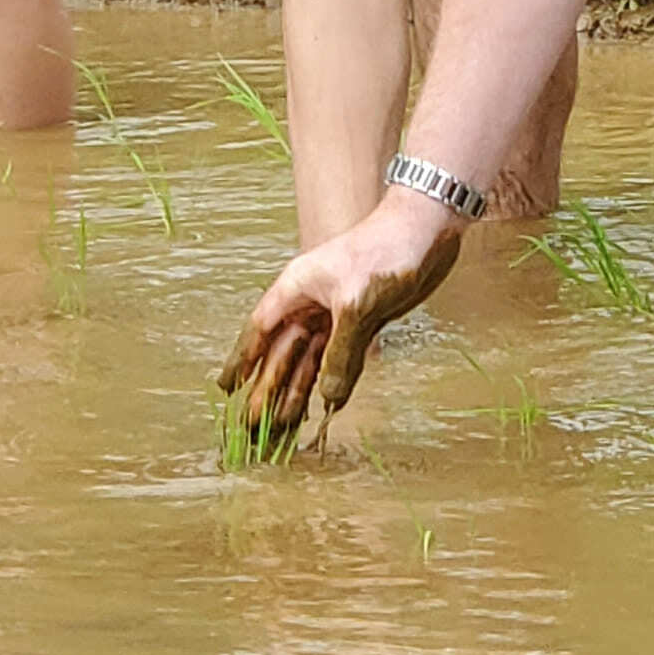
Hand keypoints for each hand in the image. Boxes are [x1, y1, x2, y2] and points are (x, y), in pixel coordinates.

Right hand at [217, 192, 466, 444]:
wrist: (427, 230)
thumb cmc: (386, 250)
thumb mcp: (357, 304)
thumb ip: (341, 353)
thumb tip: (329, 397)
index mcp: (296, 289)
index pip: (259, 330)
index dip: (242, 360)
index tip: (226, 388)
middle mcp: (311, 303)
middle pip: (282, 352)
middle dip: (267, 387)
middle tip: (254, 423)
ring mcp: (336, 314)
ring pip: (308, 359)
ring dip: (296, 389)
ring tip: (282, 424)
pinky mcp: (362, 322)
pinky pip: (338, 358)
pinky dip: (330, 381)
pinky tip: (323, 403)